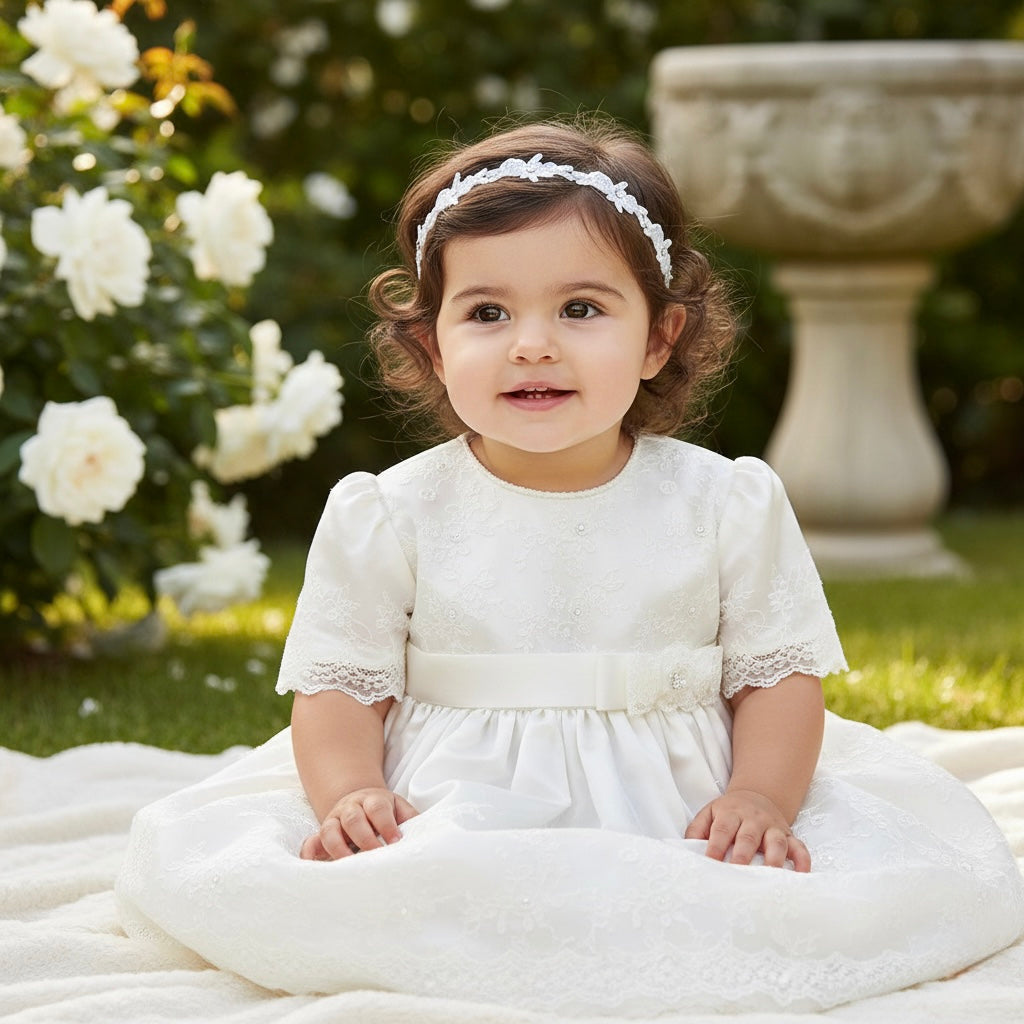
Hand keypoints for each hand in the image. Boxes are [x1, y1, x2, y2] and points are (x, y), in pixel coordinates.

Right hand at [300, 787, 418, 860]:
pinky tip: (313, 866)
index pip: (378, 809)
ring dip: (338, 849)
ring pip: (330, 830)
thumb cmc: (385, 811)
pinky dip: (309, 854)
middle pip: (353, 818)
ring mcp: (334, 820)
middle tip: (376, 856)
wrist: (360, 800)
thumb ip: (411, 820)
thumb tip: (426, 836)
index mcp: (373, 800)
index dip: (387, 825)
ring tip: (349, 867)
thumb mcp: (400, 809)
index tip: (396, 843)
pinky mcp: (321, 834)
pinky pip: (311, 842)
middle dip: (364, 838)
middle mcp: (351, 808)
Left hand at [684, 789, 810, 871]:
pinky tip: (801, 875)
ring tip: (770, 877)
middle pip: (748, 837)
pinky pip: (799, 847)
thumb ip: (696, 830)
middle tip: (737, 872)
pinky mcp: (788, 836)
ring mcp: (773, 828)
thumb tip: (686, 849)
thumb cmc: (728, 813)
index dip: (715, 847)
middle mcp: (753, 820)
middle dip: (743, 855)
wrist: (756, 796)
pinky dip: (803, 860)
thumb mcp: (708, 813)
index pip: (721, 830)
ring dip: (774, 859)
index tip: (710, 864)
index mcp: (730, 814)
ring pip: (776, 842)